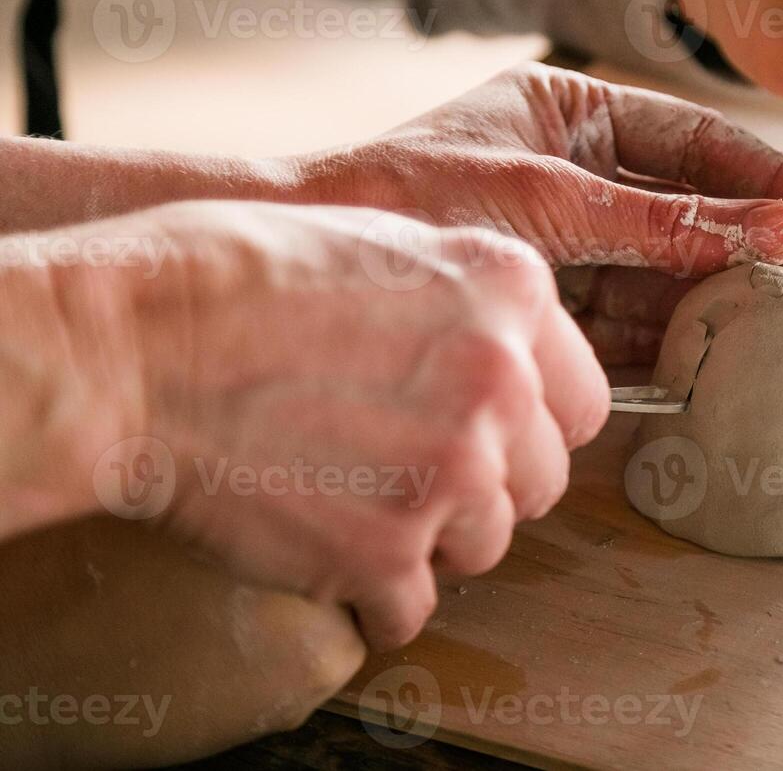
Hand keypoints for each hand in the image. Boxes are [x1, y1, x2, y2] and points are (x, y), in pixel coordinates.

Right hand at [36, 201, 606, 649]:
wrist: (134, 346)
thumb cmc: (236, 277)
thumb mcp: (389, 243)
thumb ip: (469, 305)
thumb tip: (508, 357)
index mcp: (512, 293)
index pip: (581, 401)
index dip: (531, 425)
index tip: (489, 433)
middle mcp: (501, 382)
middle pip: (542, 480)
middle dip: (486, 485)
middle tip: (411, 471)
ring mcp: (451, 471)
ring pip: (486, 544)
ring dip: (431, 538)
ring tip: (355, 502)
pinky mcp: (387, 551)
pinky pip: (415, 606)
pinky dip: (374, 595)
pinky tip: (328, 555)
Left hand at [296, 64, 782, 360]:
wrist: (312, 260)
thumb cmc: (414, 196)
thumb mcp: (549, 196)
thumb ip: (664, 220)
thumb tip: (778, 229)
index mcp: (587, 118)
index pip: (707, 148)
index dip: (780, 185)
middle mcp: (591, 182)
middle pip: (710, 218)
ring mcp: (578, 251)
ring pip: (684, 280)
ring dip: (752, 307)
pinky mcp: (560, 316)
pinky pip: (640, 332)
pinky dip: (690, 349)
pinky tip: (750, 363)